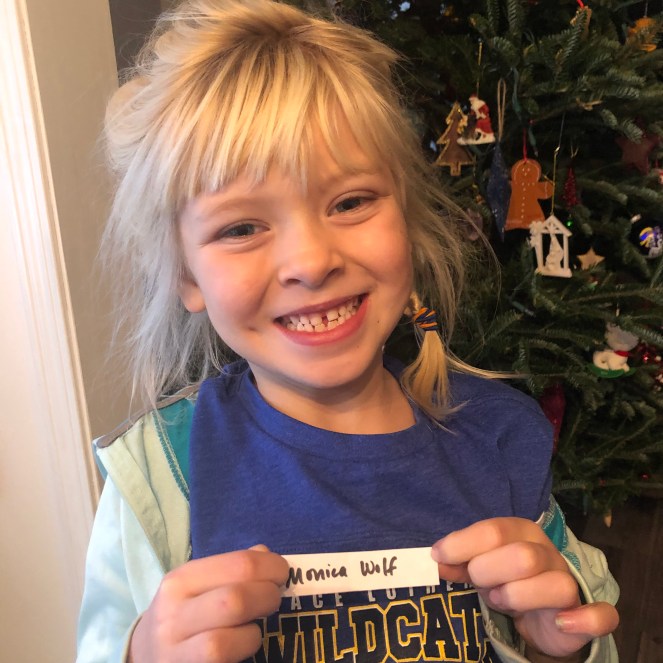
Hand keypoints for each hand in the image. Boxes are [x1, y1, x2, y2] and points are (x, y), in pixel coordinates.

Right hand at [129, 545, 289, 662]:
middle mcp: (173, 615)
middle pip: (235, 600)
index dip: (271, 567)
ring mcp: (175, 652)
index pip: (238, 565)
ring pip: (224, 642)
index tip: (282, 574)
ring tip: (257, 626)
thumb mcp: (198, 585)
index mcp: (181, 581)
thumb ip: (232, 569)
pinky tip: (244, 646)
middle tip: (275, 598)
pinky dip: (242, 653)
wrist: (146, 655)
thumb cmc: (184, 614)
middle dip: (268, 597)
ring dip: (254, 633)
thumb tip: (267, 556)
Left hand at [431, 518, 618, 659]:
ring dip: (517, 597)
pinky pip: (601, 616)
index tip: (439, 557)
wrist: (540, 614)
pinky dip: (584, 620)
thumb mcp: (478, 566)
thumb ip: (457, 561)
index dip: (463, 544)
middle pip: (522, 556)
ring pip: (553, 584)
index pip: (494, 530)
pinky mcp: (586, 615)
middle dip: (490, 572)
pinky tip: (560, 622)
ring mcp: (569, 582)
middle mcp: (547, 552)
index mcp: (521, 532)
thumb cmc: (503, 579)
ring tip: (501, 600)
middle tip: (480, 584)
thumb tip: (434, 559)